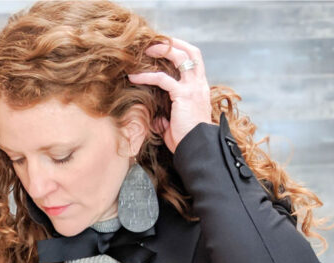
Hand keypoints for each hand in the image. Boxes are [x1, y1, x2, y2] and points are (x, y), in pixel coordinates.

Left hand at [127, 37, 212, 153]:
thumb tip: (154, 118)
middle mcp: (199, 85)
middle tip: (154, 43)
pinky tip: (134, 77)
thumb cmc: (187, 140)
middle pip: (192, 52)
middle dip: (173, 43)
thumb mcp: (175, 125)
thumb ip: (166, 116)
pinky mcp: (184, 94)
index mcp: (200, 89)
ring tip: (144, 51)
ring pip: (181, 57)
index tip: (163, 49)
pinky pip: (163, 79)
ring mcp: (193, 88)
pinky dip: (147, 76)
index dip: (180, 51)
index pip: (194, 61)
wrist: (198, 149)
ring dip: (162, 50)